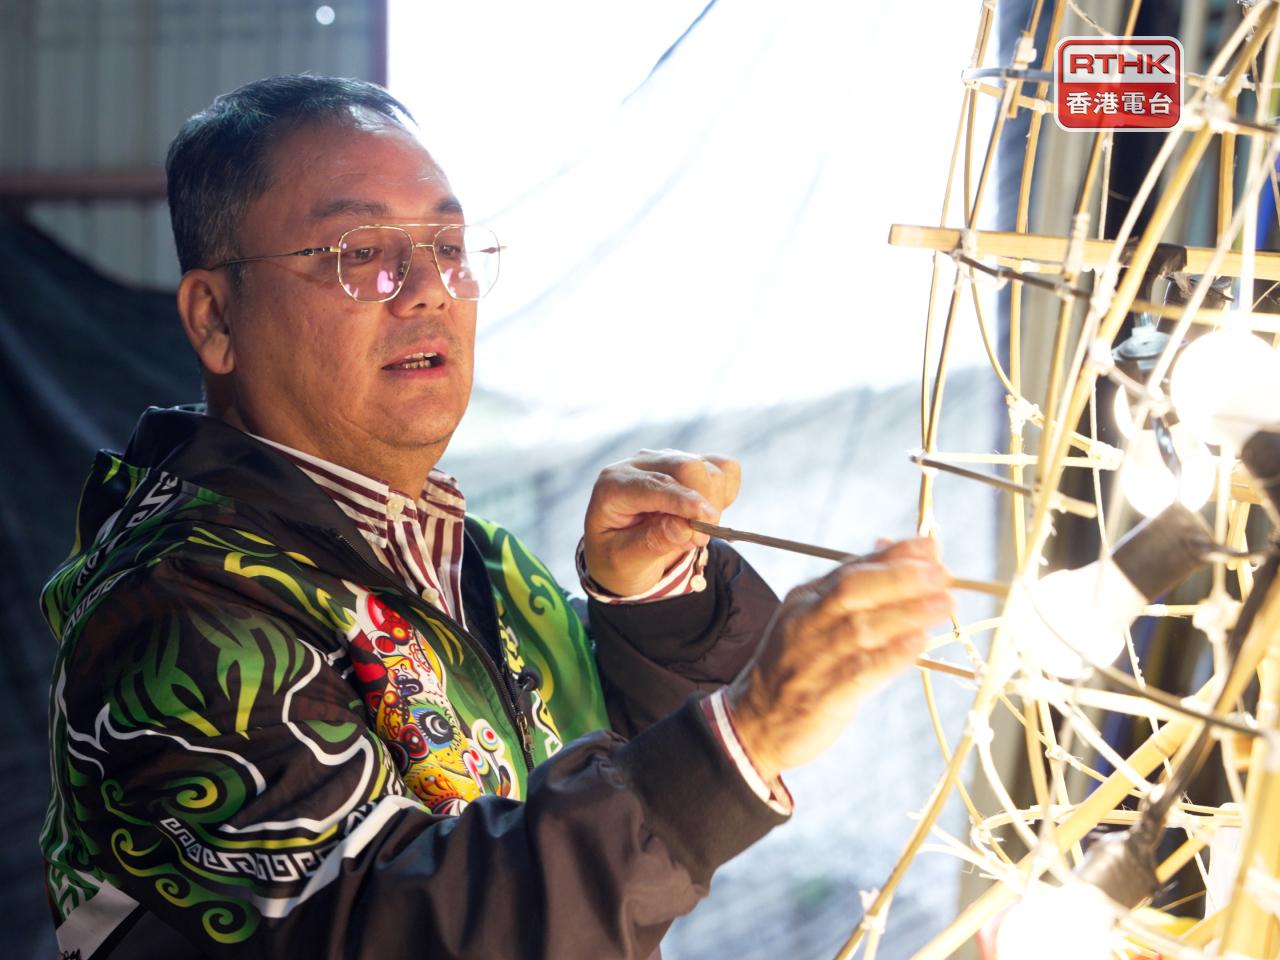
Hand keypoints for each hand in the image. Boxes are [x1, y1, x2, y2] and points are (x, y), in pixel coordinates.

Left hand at [583, 449, 741, 595]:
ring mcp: (668, 460)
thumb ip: (653, 543)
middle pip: (686, 466)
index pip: (654, 484)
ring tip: (694, 534)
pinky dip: (725, 492)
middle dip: (703, 502)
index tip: (705, 520)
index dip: (682, 500)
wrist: (624, 552)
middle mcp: (640, 464)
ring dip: (713, 503)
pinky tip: (706, 514)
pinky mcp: (692, 463)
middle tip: (700, 540)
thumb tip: (684, 528)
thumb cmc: (619, 556)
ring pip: (708, 468)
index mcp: (614, 484)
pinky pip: (723, 468)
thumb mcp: (626, 560)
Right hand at [725, 537, 953, 781]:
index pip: (850, 569)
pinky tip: (920, 643)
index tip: (930, 547)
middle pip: (853, 591)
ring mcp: (811, 661)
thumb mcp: (813, 619)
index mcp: (804, 600)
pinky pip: (860, 672)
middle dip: (900, 578)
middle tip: (941, 574)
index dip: (893, 557)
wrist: (753, 723)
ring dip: (906, 614)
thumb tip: (893, 548)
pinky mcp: (821, 698)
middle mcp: (805, 624)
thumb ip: (852, 588)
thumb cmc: (796, 667)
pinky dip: (892, 656)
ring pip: (861, 629)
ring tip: (944, 604)